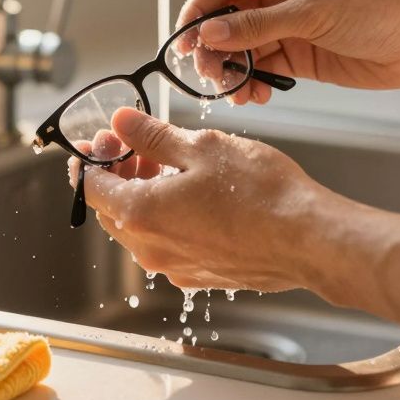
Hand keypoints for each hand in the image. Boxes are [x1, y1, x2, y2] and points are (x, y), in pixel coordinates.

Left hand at [69, 107, 333, 291]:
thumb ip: (153, 136)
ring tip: (170, 163)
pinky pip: (168, 243)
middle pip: (113, 210)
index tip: (102, 140)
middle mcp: (151, 248)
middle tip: (136, 145)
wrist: (308, 240)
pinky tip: (193, 193)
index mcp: (141, 213)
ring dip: (144, 194)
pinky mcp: (201, 275)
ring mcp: (175, 267)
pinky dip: (167, 216)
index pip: (90, 188)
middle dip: (118, 174)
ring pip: (141, 228)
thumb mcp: (202, 148)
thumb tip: (122, 123)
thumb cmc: (261, 194)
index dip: (91, 158)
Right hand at [178, 0, 399, 103]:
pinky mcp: (299, 56)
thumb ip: (258, 25)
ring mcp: (288, 27)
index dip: (198, 12)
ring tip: (234, 92)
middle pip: (226, 21)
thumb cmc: (379, 8)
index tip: (183, 41)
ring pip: (241, 49)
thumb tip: (209, 34)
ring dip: (232, 71)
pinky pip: (262, 69)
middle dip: (213, 48)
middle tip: (209, 74)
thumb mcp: (312, 13)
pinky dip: (252, 84)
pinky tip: (255, 96)